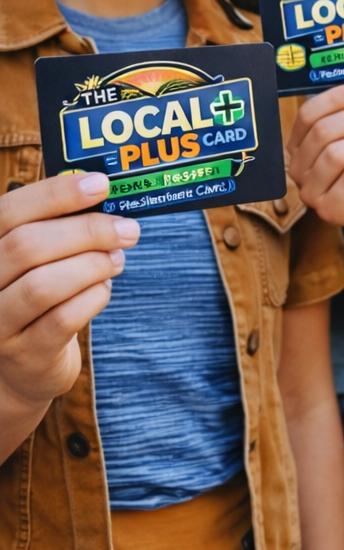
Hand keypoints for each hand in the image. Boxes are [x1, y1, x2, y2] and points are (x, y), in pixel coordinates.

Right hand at [0, 173, 138, 415]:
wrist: (25, 364)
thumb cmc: (38, 291)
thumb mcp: (39, 256)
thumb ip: (58, 224)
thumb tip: (103, 191)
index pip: (9, 211)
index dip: (56, 194)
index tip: (100, 185)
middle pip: (27, 245)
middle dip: (87, 231)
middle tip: (126, 229)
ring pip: (43, 284)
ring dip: (92, 265)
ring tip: (116, 259)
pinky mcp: (24, 356)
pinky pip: (63, 319)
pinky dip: (93, 297)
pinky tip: (103, 288)